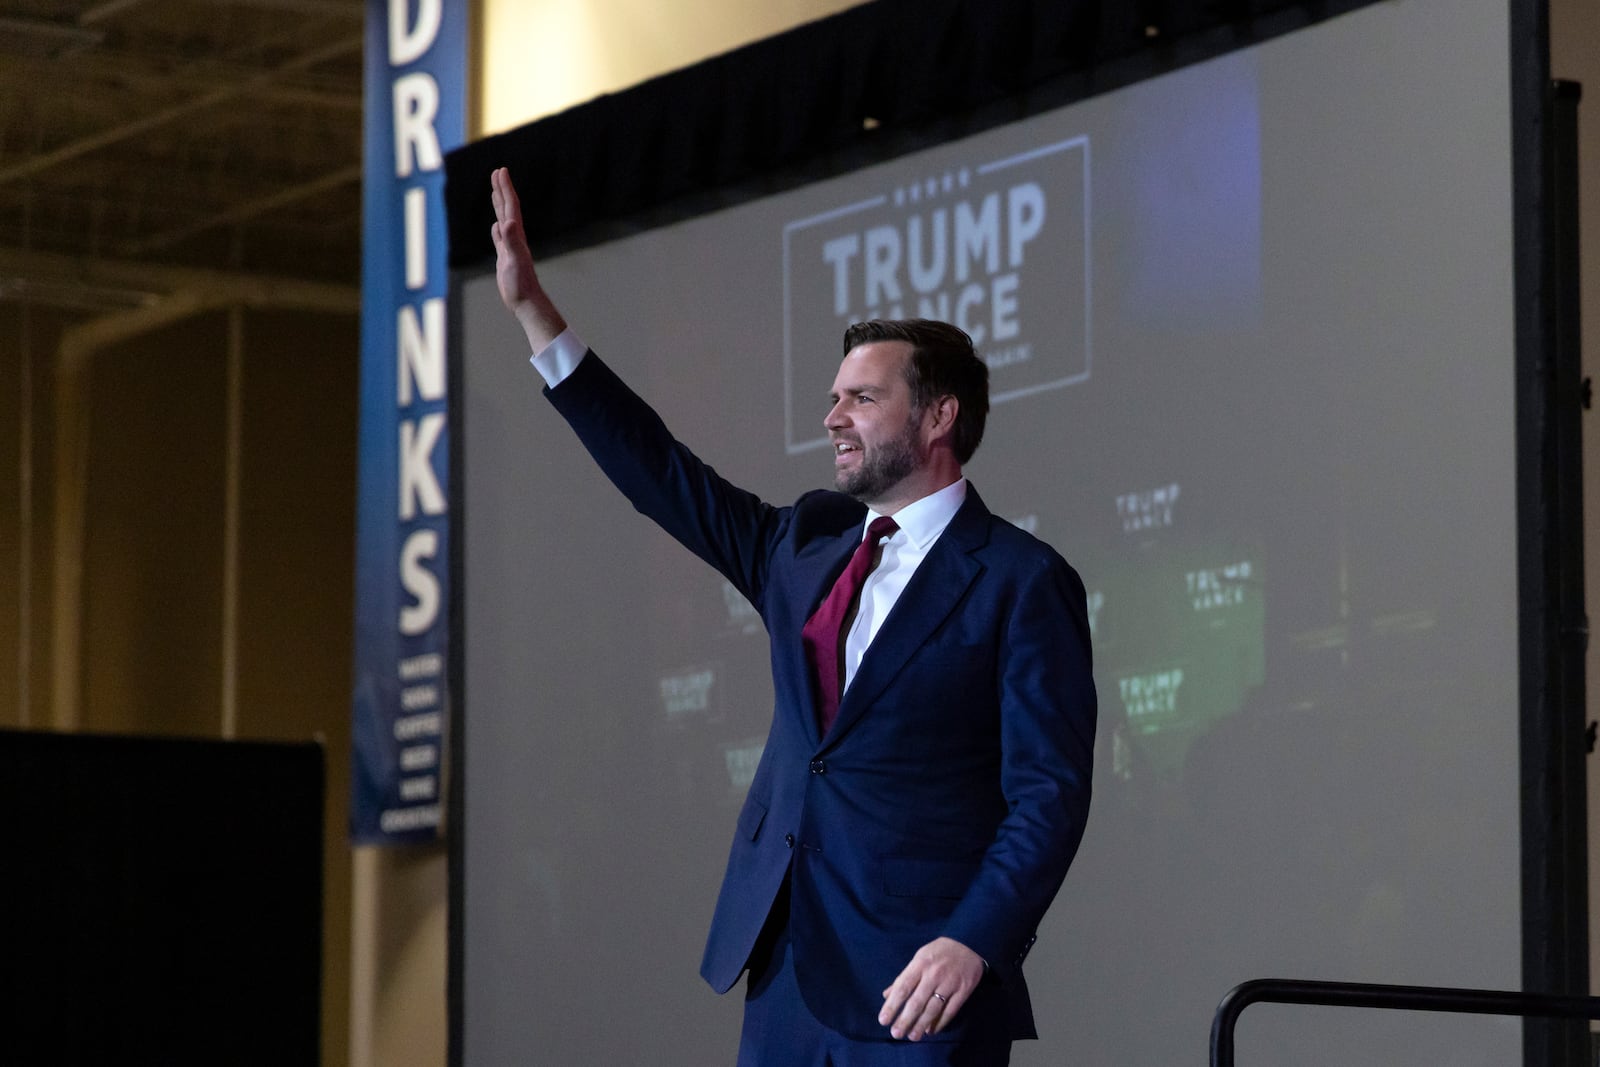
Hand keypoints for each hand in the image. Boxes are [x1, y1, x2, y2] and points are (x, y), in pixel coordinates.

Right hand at [489, 167, 566, 350]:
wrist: (526, 302)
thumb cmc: (520, 284)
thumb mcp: (514, 260)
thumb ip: (511, 241)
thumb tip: (505, 222)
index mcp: (516, 235)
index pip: (510, 206)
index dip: (505, 188)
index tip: (501, 171)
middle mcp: (515, 238)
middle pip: (507, 208)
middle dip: (502, 190)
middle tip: (498, 172)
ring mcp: (510, 247)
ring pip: (504, 220)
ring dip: (499, 205)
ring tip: (496, 192)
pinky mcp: (506, 258)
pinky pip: (500, 239)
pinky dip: (497, 229)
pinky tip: (497, 226)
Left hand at [878, 936, 984, 1040]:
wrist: (969, 943)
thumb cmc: (939, 952)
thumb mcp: (919, 957)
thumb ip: (904, 977)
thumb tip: (886, 995)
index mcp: (920, 964)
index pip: (903, 988)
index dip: (892, 1005)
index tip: (883, 1020)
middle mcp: (934, 974)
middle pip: (917, 1001)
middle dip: (905, 1020)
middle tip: (896, 1034)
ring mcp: (950, 983)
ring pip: (933, 1009)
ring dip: (921, 1025)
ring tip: (913, 1036)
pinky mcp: (963, 990)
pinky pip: (950, 1011)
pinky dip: (940, 1022)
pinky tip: (931, 1031)